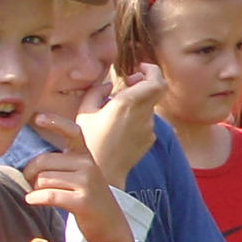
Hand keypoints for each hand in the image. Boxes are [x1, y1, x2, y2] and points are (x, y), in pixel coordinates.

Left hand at [24, 113, 136, 241]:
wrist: (111, 226)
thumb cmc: (88, 200)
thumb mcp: (82, 176)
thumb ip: (63, 165)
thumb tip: (29, 165)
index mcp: (86, 156)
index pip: (72, 132)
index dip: (55, 122)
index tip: (39, 117)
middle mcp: (88, 166)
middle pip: (44, 161)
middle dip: (31, 173)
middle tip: (31, 183)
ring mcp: (87, 183)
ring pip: (43, 179)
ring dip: (34, 189)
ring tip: (38, 195)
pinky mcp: (83, 201)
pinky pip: (49, 195)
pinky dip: (35, 198)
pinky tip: (32, 201)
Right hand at [80, 64, 164, 182]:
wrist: (102, 174)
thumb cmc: (88, 142)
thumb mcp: (84, 112)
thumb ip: (97, 92)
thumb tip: (109, 84)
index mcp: (127, 104)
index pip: (156, 81)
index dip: (151, 70)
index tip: (138, 68)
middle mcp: (142, 115)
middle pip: (157, 89)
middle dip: (145, 81)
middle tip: (129, 82)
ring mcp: (148, 128)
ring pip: (150, 105)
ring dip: (139, 100)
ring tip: (117, 106)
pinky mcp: (149, 139)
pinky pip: (147, 120)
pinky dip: (138, 115)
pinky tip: (120, 124)